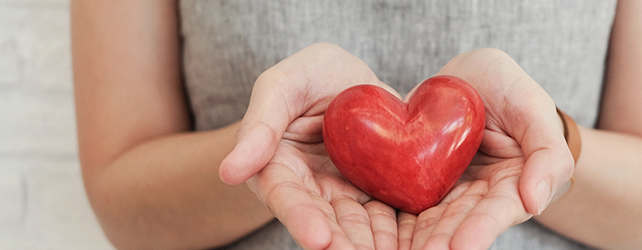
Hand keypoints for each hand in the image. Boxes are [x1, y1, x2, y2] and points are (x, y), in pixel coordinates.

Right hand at [219, 43, 399, 249]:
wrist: (351, 79)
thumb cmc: (309, 76)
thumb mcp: (282, 85)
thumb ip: (259, 125)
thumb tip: (229, 172)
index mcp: (276, 169)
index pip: (286, 198)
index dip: (301, 220)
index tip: (319, 240)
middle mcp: (309, 190)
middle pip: (324, 221)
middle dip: (342, 242)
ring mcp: (344, 194)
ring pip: (358, 225)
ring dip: (371, 243)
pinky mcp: (375, 192)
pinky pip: (387, 214)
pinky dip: (398, 230)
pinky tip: (412, 241)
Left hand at [398, 48, 574, 249]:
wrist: (469, 78)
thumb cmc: (510, 89)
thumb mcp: (533, 107)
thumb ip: (547, 152)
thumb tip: (536, 202)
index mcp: (514, 184)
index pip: (499, 210)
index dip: (481, 227)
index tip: (462, 246)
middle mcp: (480, 195)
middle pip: (460, 222)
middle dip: (444, 241)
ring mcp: (448, 191)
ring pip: (432, 219)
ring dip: (419, 238)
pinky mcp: (420, 182)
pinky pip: (407, 203)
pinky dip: (397, 223)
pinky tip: (383, 238)